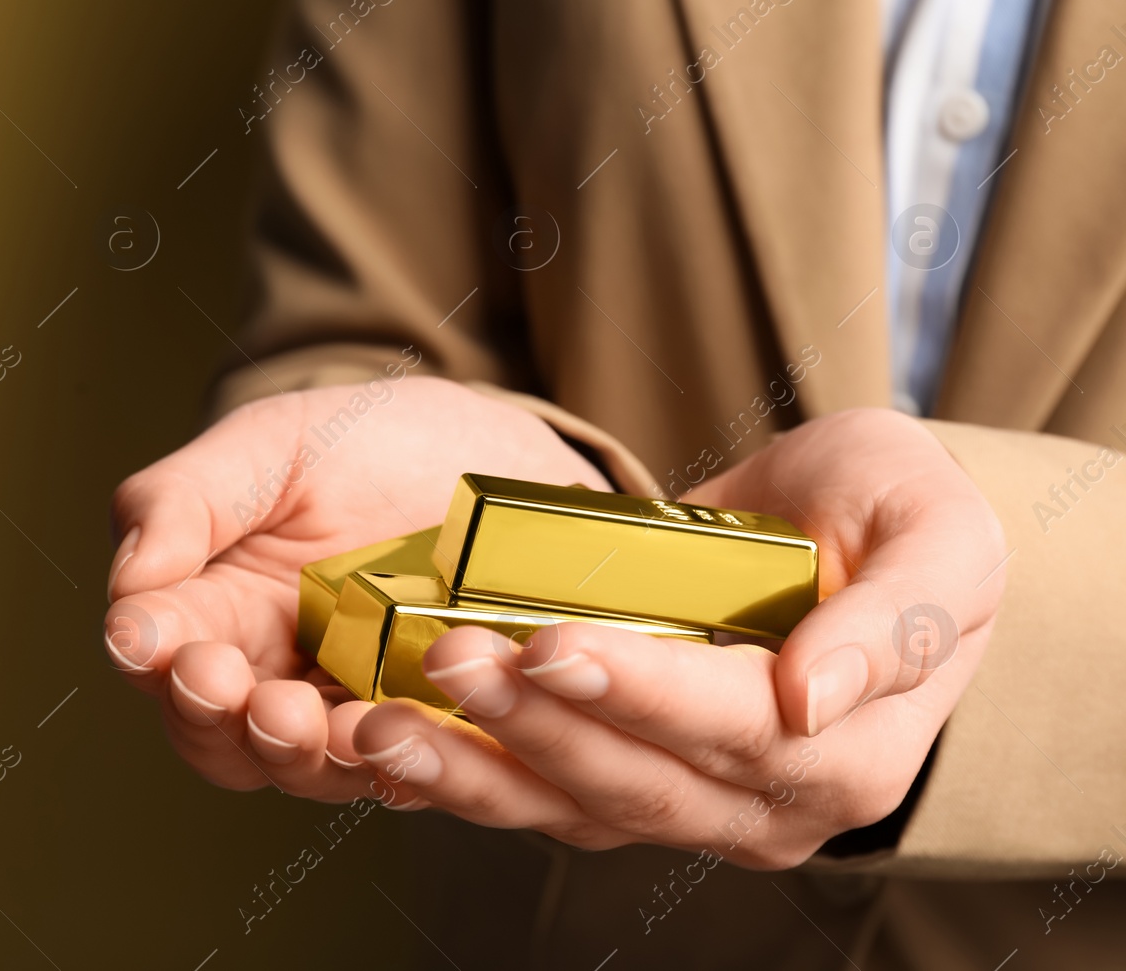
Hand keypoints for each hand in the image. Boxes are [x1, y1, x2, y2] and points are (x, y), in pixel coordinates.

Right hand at [104, 373, 607, 803]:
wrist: (496, 458)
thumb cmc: (369, 443)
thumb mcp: (271, 445)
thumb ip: (185, 500)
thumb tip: (126, 586)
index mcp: (216, 609)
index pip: (160, 651)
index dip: (145, 650)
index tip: (142, 636)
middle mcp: (275, 677)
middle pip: (217, 735)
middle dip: (211, 716)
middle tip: (218, 683)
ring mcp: (354, 711)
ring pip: (305, 767)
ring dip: (294, 751)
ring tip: (300, 718)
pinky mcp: (437, 729)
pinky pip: (412, 767)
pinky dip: (395, 760)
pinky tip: (393, 733)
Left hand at [349, 407, 1007, 866]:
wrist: (854, 533)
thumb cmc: (897, 516)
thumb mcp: (941, 534)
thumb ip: (900, 618)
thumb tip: (812, 699)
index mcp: (850, 751)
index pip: (735, 729)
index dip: (644, 691)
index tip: (553, 644)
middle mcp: (767, 803)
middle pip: (637, 779)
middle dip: (534, 724)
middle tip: (447, 658)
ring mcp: (690, 803)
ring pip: (572, 806)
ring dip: (473, 769)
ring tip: (381, 723)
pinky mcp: (625, 784)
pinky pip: (539, 793)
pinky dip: (463, 774)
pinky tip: (387, 745)